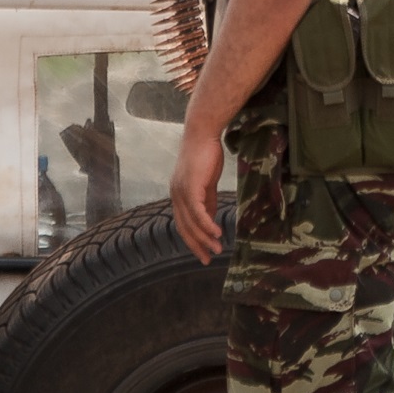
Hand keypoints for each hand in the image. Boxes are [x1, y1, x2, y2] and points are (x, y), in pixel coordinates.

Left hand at [168, 130, 226, 261]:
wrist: (203, 133)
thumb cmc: (206, 155)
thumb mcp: (207, 183)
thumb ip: (207, 201)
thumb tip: (210, 220)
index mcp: (178, 195)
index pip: (183, 224)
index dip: (192, 240)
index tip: (203, 253)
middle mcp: (176, 196)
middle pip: (184, 228)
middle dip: (196, 245)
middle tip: (207, 259)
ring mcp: (181, 192)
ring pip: (191, 223)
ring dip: (205, 238)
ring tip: (217, 249)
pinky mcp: (190, 187)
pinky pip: (198, 212)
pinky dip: (207, 225)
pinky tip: (216, 233)